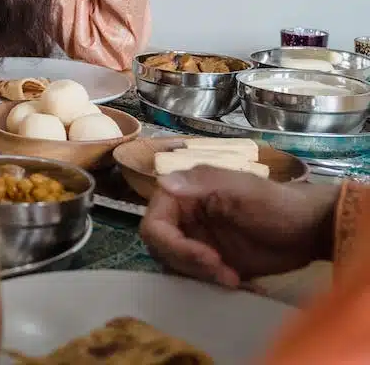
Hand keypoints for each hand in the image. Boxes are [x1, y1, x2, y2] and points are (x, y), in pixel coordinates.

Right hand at [140, 166, 338, 287]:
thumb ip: (201, 183)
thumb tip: (162, 182)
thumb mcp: (241, 189)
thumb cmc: (276, 203)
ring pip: (175, 265)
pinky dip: (210, 282)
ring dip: (199, 275)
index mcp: (183, 195)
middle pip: (161, 248)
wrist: (310, 230)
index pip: (154, 224)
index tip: (207, 257)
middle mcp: (183, 217)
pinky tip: (236, 280)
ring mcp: (196, 240)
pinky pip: (194, 276)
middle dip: (188, 263)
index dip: (173, 245)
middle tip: (222, 271)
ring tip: (233, 277)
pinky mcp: (210, 261)